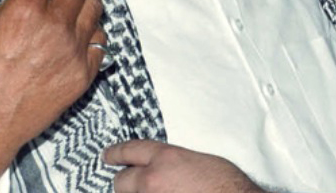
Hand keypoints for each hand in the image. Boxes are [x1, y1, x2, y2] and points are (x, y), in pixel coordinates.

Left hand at [104, 140, 263, 192]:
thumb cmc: (227, 186)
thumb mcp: (200, 162)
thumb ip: (175, 162)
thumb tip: (165, 168)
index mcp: (166, 158)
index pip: (130, 150)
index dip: (116, 153)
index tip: (108, 155)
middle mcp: (152, 180)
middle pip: (121, 181)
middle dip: (125, 181)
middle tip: (132, 183)